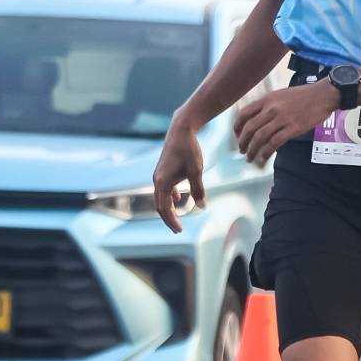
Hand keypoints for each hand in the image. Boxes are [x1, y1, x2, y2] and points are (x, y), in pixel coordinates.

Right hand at [152, 119, 204, 235]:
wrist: (181, 129)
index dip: (171, 221)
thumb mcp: (196, 171)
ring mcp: (158, 174)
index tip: (180, 231)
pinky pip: (164, 188)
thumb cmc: (189, 149)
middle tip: (178, 230)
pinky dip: (169, 196)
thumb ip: (198, 190)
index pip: (164, 208)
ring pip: (161, 197)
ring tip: (176, 218)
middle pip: (160, 205)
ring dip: (168, 208)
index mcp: (163, 182)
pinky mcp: (162, 169)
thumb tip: (202, 207)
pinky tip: (178, 199)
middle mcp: (157, 179)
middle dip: (169, 218)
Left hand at [233, 78, 333, 166]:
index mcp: (267, 99)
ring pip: (260, 137)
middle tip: (241, 150)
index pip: (244, 113)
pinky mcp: (293, 128)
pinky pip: (274, 143)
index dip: (237, 127)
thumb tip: (257, 120)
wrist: (323, 95)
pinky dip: (266, 153)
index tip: (236, 136)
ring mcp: (282, 119)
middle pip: (250, 128)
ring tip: (250, 157)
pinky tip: (263, 158)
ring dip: (252, 150)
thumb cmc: (303, 95)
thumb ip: (267, 105)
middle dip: (242, 142)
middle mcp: (271, 108)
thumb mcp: (280, 95)